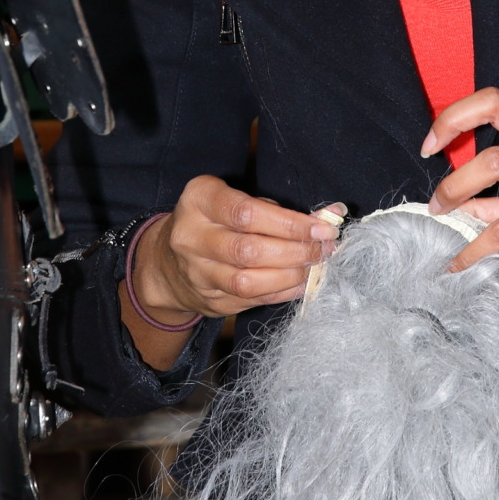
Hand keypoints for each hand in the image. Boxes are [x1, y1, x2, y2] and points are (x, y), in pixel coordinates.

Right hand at [129, 181, 339, 328]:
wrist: (168, 261)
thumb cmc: (216, 221)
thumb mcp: (236, 200)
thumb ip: (277, 209)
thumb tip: (330, 215)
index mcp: (199, 199)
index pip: (246, 214)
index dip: (290, 224)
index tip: (322, 228)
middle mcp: (191, 236)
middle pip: (248, 250)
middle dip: (296, 251)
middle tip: (325, 248)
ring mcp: (196, 272)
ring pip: (247, 281)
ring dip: (291, 275)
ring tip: (315, 266)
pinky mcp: (208, 300)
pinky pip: (251, 300)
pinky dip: (283, 292)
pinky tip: (302, 282)